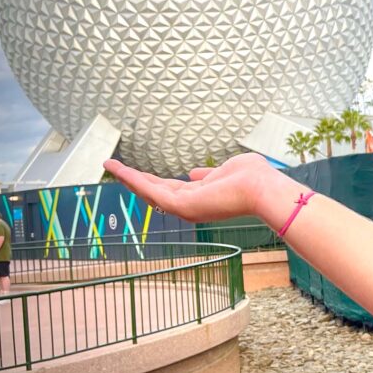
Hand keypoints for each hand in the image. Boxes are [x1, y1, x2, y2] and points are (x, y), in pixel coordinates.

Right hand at [103, 153, 279, 222]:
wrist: (263, 188)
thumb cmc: (254, 177)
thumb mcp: (225, 171)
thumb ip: (208, 175)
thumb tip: (194, 172)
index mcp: (202, 196)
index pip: (172, 188)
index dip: (153, 179)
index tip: (136, 171)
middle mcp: (191, 205)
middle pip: (156, 191)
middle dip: (134, 179)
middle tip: (113, 167)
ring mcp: (186, 207)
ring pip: (149, 191)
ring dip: (127, 177)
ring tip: (109, 165)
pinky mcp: (182, 206)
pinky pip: (152, 191)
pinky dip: (134, 179)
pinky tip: (120, 169)